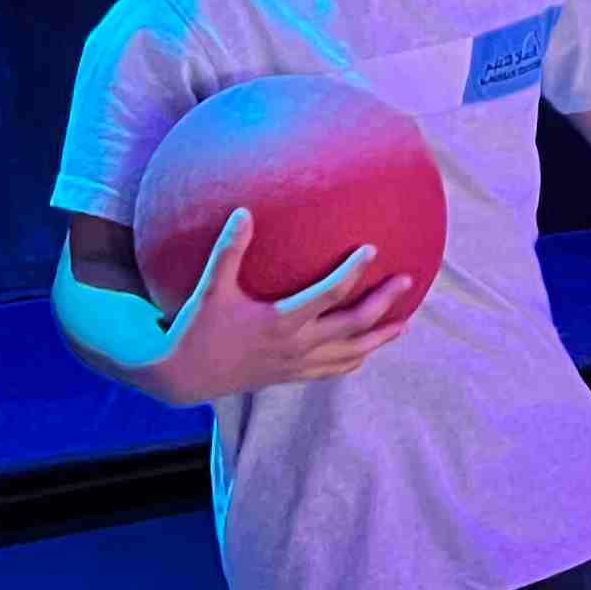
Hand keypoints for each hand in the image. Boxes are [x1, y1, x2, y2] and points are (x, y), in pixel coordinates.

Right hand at [153, 213, 416, 403]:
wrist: (183, 378)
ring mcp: (297, 365)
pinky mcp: (292, 376)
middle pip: (353, 325)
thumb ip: (229, 251)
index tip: (373, 248)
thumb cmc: (197, 328)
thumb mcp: (210, 288)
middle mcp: (296, 346)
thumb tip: (244, 211)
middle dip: (384, 304)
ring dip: (380, 337)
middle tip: (407, 280)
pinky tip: (367, 349)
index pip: (329, 294)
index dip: (353, 272)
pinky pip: (333, 369)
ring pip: (351, 353)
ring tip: (405, 322)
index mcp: (280, 321)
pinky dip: (355, 358)